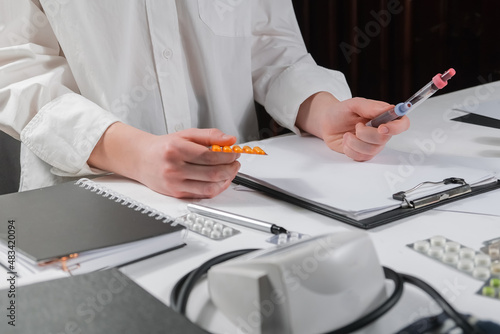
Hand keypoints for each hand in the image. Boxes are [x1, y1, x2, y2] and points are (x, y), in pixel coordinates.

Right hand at [89, 123, 240, 197]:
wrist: (142, 159)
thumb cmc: (165, 147)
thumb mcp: (186, 134)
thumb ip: (210, 136)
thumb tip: (230, 140)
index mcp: (176, 149)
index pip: (209, 155)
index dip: (228, 155)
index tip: (235, 152)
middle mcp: (174, 168)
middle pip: (212, 172)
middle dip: (230, 168)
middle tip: (235, 162)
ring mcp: (175, 183)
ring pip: (210, 187)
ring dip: (226, 179)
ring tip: (230, 171)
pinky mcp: (177, 194)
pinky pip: (203, 195)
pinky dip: (217, 188)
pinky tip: (220, 180)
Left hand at [296, 92, 409, 160]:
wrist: (326, 122)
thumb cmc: (341, 111)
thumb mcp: (353, 103)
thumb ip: (370, 106)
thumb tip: (388, 109)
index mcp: (383, 117)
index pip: (402, 123)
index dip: (396, 127)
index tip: (382, 128)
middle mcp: (381, 132)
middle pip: (384, 139)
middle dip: (365, 134)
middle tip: (356, 126)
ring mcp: (372, 144)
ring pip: (371, 150)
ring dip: (354, 142)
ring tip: (347, 134)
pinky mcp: (362, 154)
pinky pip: (360, 157)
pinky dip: (349, 149)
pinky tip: (346, 141)